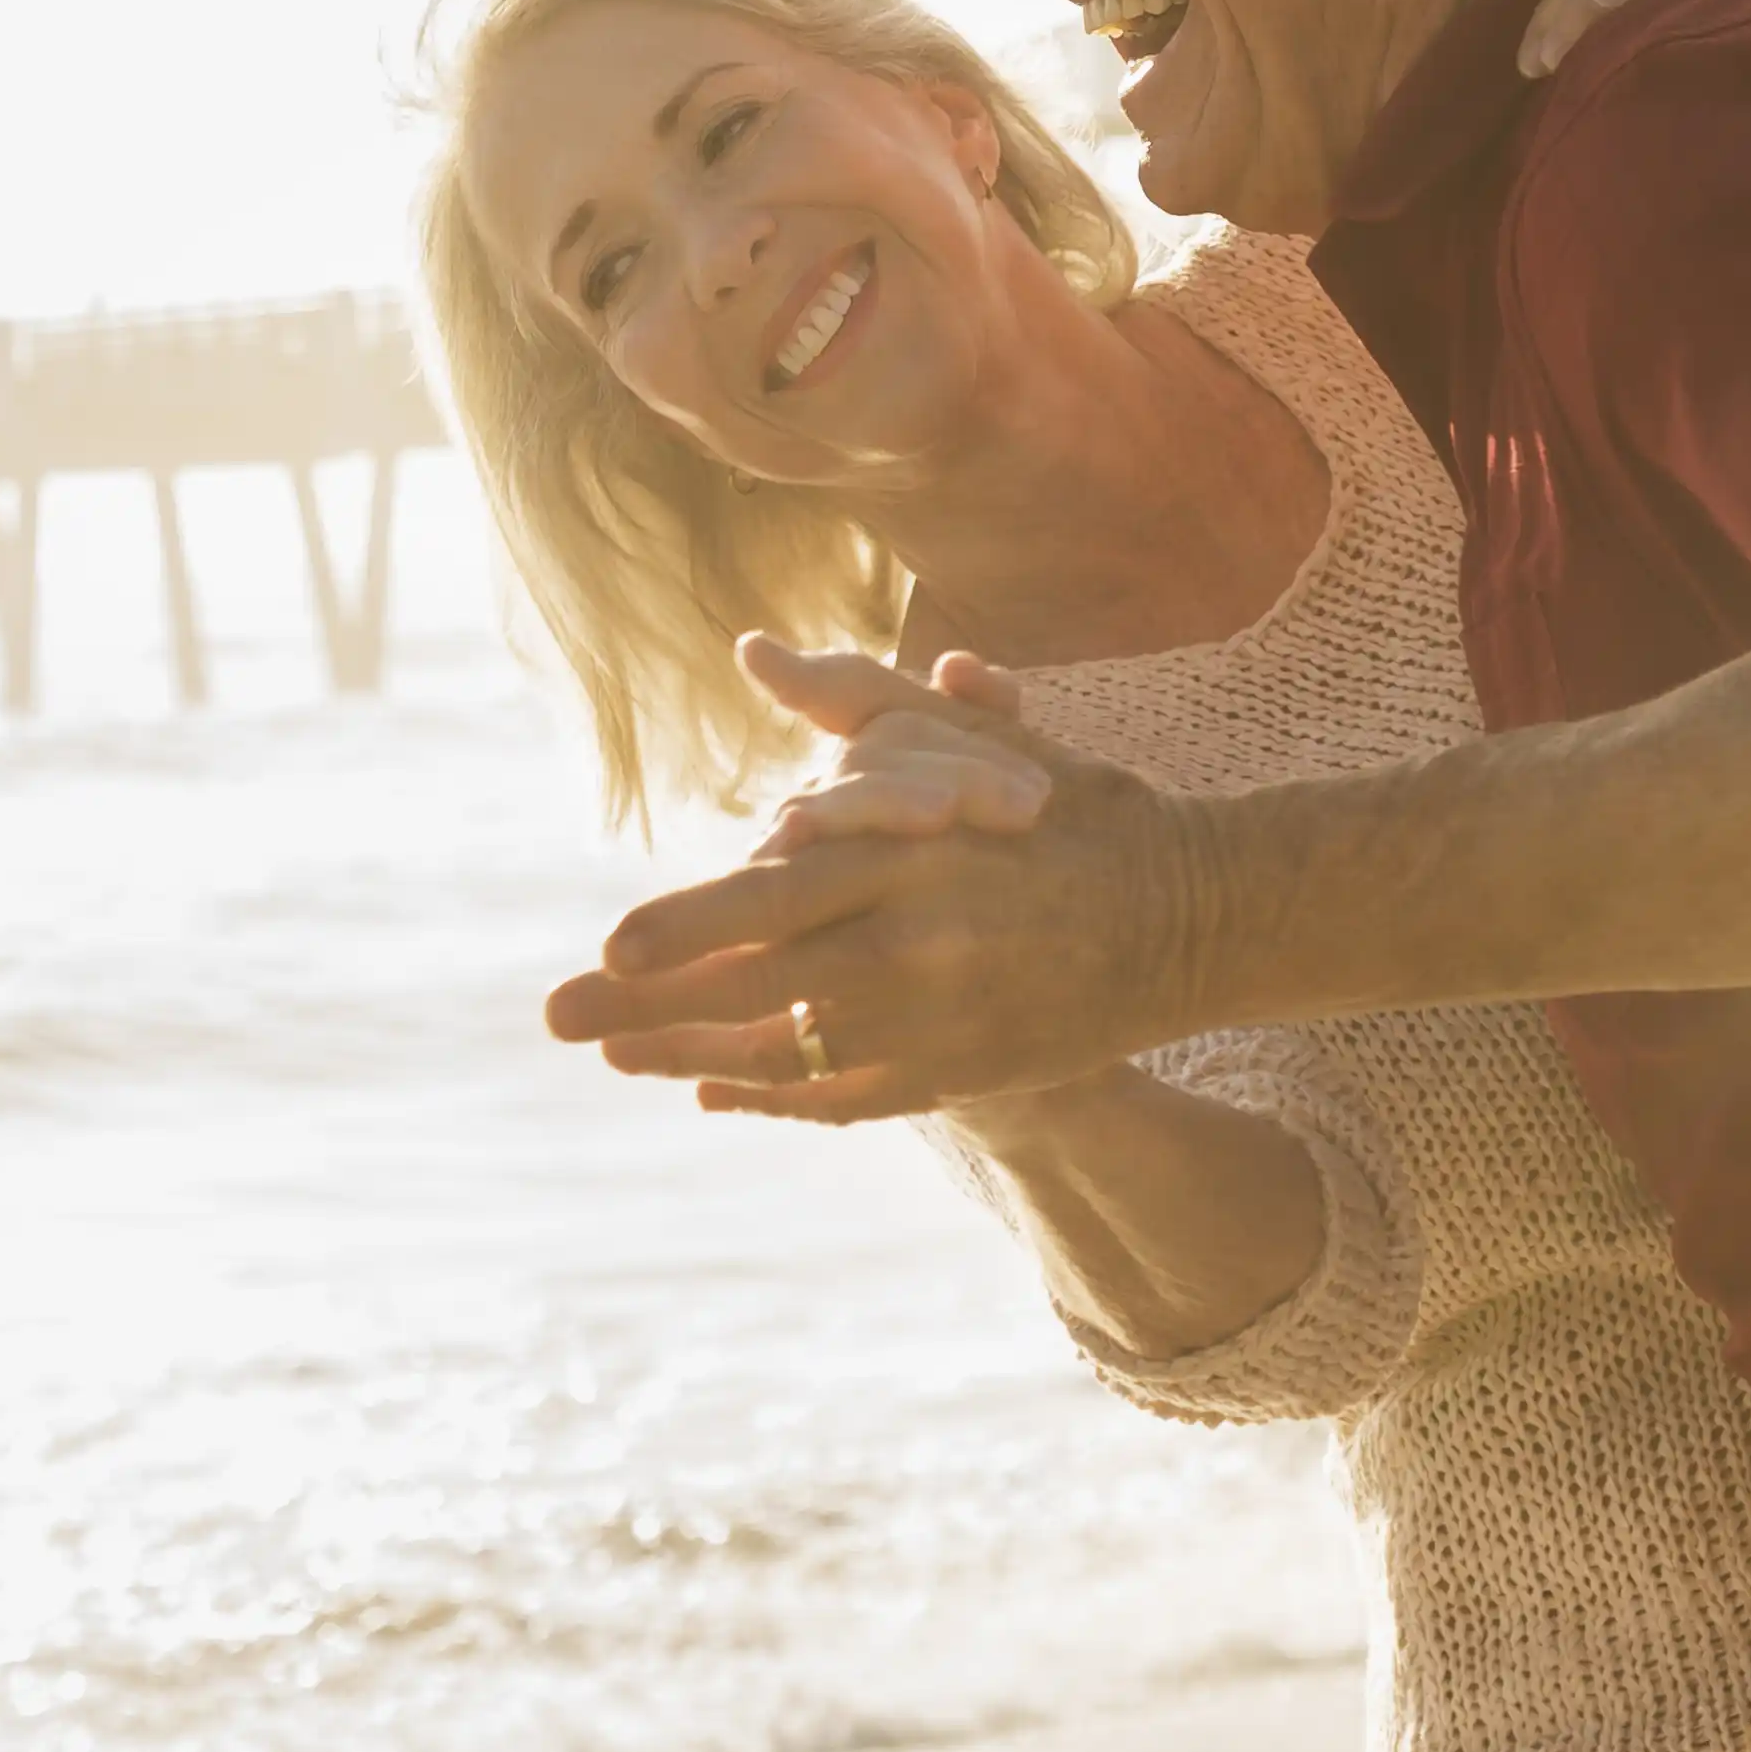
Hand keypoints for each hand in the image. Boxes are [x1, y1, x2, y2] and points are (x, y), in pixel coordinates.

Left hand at [546, 636, 1221, 1122]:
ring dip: (690, 1055)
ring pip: (791, 1054)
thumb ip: (857, 705)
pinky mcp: (962, 1076)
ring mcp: (941, 1026)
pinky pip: (844, 1102)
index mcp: (917, 860)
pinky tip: (710, 1088)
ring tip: (613, 1054)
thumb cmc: (1067, 811)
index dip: (689, 929)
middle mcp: (920, 950)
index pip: (778, 899)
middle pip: (763, 986)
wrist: (1190, 916)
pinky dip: (773, 1098)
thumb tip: (753, 649)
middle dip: (650, 1005)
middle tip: (560, 1015)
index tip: (609, 947)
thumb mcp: (974, 744)